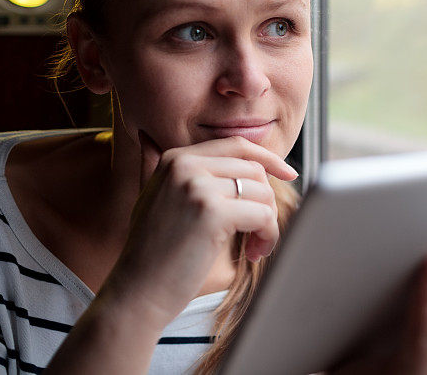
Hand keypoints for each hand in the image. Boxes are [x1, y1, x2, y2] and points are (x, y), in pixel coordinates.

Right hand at [100, 129, 297, 330]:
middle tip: (258, 234)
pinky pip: (263, 215)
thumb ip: (158, 166)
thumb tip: (148, 135)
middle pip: (254, 170)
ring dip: (268, 224)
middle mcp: (185, 165)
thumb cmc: (151, 251)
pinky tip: (253, 254)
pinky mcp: (213, 212)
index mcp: (175, 158)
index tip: (289, 174)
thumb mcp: (152, 198)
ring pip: (263, 192)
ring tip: (254, 248)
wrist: (137, 292)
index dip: (268, 158)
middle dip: (266, 202)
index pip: (237, 145)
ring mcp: (198, 186)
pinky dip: (268, 236)